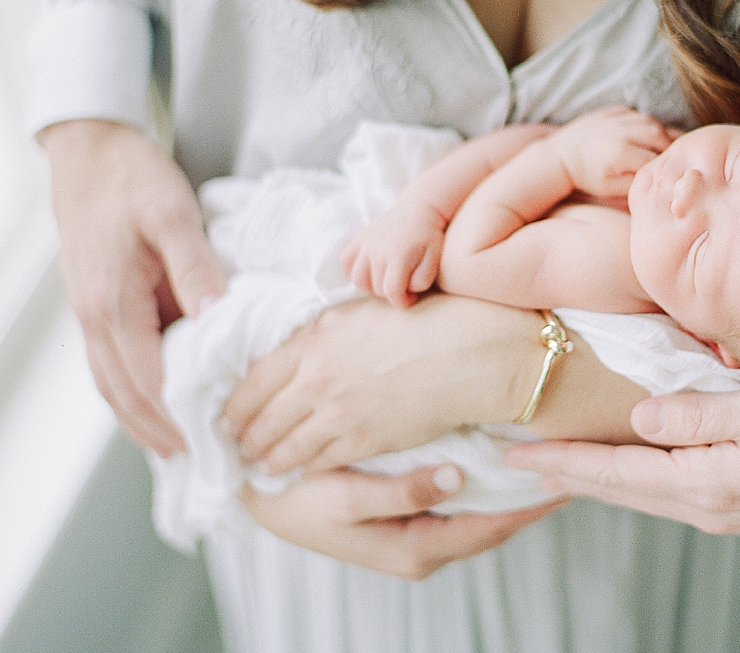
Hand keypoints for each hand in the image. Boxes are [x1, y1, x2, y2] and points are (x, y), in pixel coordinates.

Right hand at [39, 119, 225, 455]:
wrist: (91, 148)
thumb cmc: (132, 176)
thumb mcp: (173, 215)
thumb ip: (195, 268)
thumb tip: (217, 318)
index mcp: (112, 302)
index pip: (147, 379)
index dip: (177, 416)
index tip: (208, 443)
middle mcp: (94, 316)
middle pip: (124, 394)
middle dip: (158, 431)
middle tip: (198, 461)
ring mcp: (91, 311)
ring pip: (113, 383)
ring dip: (143, 417)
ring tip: (180, 445)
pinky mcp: (97, 302)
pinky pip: (114, 361)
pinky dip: (135, 389)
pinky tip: (161, 398)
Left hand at [223, 294, 541, 475]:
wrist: (468, 353)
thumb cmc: (425, 319)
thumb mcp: (361, 310)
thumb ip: (323, 332)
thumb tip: (302, 344)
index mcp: (312, 340)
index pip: (253, 380)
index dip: (235, 404)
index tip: (227, 415)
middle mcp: (314, 379)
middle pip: (260, 418)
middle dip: (243, 436)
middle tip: (235, 446)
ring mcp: (336, 414)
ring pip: (284, 445)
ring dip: (267, 458)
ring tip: (260, 465)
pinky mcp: (362, 441)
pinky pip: (318, 461)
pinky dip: (301, 469)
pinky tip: (295, 473)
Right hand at [240, 464, 564, 579]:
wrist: (263, 500)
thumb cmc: (299, 499)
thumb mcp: (343, 499)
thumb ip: (398, 493)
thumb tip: (452, 480)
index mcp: (413, 548)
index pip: (487, 529)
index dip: (527, 506)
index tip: (562, 479)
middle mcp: (422, 549)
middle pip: (494, 527)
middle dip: (531, 501)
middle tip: (571, 466)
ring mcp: (419, 536)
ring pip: (482, 517)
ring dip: (515, 494)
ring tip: (549, 463)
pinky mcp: (412, 520)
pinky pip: (465, 509)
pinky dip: (489, 489)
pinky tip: (504, 463)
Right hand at [341, 200, 445, 306]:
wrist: (419, 209)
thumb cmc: (429, 236)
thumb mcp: (435, 258)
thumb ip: (423, 278)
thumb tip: (407, 290)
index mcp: (399, 255)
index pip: (392, 292)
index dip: (402, 302)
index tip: (411, 298)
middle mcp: (378, 250)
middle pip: (377, 288)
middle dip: (392, 293)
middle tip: (404, 286)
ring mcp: (365, 243)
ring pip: (358, 279)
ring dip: (372, 286)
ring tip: (386, 281)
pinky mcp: (359, 238)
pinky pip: (346, 262)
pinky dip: (354, 271)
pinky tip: (369, 271)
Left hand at [507, 384, 739, 534]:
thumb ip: (698, 413)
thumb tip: (639, 414)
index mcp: (707, 486)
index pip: (615, 474)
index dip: (563, 462)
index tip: (517, 454)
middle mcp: (707, 509)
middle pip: (620, 491)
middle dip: (568, 475)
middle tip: (520, 462)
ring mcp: (723, 512)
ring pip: (642, 493)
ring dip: (598, 478)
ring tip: (561, 461)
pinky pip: (668, 491)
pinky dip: (633, 479)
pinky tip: (624, 465)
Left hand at [550, 106, 676, 197]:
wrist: (561, 156)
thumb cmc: (587, 177)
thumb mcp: (610, 189)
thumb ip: (636, 184)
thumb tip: (658, 178)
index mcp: (620, 153)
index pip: (655, 158)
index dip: (664, 165)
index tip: (668, 172)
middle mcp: (619, 132)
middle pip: (658, 135)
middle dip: (668, 146)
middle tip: (670, 157)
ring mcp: (614, 118)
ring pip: (649, 121)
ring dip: (659, 133)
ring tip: (660, 146)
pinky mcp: (610, 111)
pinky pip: (636, 113)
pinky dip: (644, 122)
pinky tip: (643, 133)